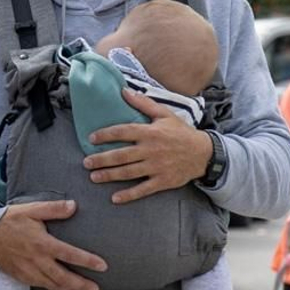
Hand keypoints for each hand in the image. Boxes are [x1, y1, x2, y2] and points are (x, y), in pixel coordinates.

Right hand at [0, 199, 107, 289]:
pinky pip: (42, 285)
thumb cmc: (9, 221)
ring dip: (70, 289)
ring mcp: (29, 271)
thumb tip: (74, 206)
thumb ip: (54, 208)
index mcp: (42, 243)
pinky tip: (64, 288)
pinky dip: (55, 288)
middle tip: (95, 288)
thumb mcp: (31, 210)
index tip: (103, 266)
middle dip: (81, 285)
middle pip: (63, 278)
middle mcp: (37, 261)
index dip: (88, 261)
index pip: (70, 254)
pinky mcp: (22, 277)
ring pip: (53, 285)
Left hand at [82, 92, 213, 202]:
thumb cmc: (181, 132)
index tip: (91, 138)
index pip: (123, 132)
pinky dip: (129, 195)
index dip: (106, 135)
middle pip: (122, 155)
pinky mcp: (162, 181)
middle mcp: (151, 150)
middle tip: (86, 162)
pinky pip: (143, 189)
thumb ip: (143, 103)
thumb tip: (124, 91)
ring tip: (94, 177)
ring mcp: (156, 167)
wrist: (203, 153)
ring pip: (129, 172)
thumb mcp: (165, 114)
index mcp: (150, 133)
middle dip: (102, 159)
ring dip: (110, 175)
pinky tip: (115, 198)